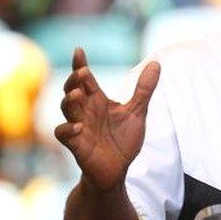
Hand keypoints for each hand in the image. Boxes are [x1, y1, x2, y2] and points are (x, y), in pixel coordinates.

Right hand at [54, 48, 160, 190]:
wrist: (118, 169)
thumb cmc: (123, 140)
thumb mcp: (137, 112)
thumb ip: (144, 89)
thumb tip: (156, 63)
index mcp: (97, 101)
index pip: (86, 79)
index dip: (80, 65)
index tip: (79, 50)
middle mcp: (85, 111)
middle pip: (72, 90)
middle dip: (73, 80)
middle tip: (82, 72)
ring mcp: (79, 127)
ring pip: (66, 109)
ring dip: (69, 101)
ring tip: (77, 93)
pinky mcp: (76, 145)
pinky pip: (64, 134)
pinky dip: (69, 129)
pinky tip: (80, 126)